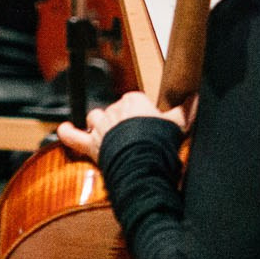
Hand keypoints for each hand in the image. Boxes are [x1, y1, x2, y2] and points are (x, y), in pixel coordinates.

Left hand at [56, 92, 186, 164]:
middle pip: (114, 110)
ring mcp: (101, 128)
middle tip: (133, 136)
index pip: (134, 99)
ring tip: (106, 134)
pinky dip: (68, 133)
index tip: (147, 122)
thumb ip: (185, 110)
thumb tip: (196, 97)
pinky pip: (74, 136)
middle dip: (121, 120)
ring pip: (95, 119)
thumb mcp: (178, 125)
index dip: (140, 111)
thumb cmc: (161, 142)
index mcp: (134, 102)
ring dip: (98, 125)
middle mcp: (114, 110)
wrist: (143, 161)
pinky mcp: (92, 145)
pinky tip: (64, 130)